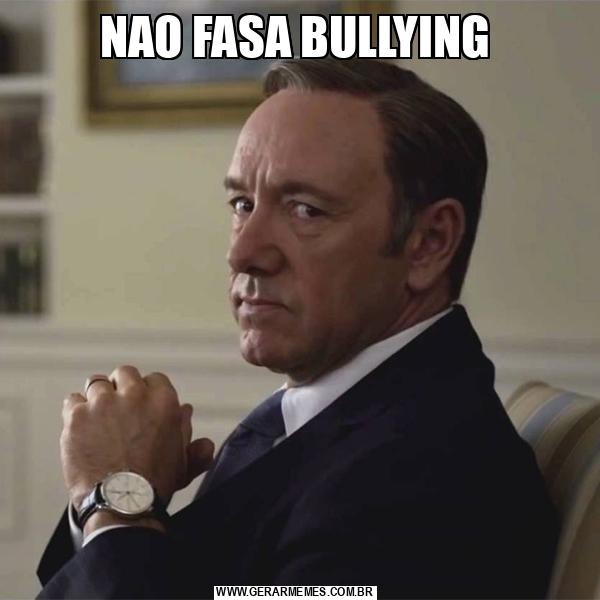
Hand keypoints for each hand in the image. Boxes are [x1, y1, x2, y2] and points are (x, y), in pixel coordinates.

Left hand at [61, 365, 214, 509]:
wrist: (121, 504)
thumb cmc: (151, 486)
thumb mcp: (184, 463)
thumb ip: (191, 439)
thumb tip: (191, 420)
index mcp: (163, 401)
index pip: (154, 379)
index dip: (148, 393)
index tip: (142, 406)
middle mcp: (134, 396)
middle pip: (125, 374)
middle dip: (122, 387)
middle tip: (119, 407)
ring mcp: (103, 403)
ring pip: (97, 383)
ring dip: (98, 396)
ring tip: (98, 415)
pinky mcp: (78, 416)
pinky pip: (72, 400)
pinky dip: (75, 410)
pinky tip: (81, 424)